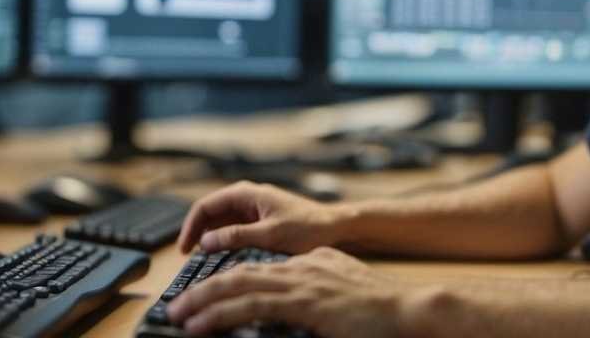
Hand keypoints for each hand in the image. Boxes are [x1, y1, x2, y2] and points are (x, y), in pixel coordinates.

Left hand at [166, 247, 422, 337]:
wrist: (410, 309)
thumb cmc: (385, 312)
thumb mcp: (345, 296)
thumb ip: (320, 298)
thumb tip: (301, 311)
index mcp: (311, 264)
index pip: (258, 270)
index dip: (227, 282)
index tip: (207, 296)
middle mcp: (301, 267)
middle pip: (239, 273)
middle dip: (204, 290)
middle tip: (178, 306)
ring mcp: (300, 282)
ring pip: (236, 287)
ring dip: (202, 302)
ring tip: (178, 315)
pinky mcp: (302, 302)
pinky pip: (249, 307)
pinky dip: (218, 315)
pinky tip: (200, 325)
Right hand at [176, 181, 348, 253]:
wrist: (335, 228)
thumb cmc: (308, 228)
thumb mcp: (270, 235)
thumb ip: (236, 237)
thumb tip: (206, 241)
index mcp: (247, 193)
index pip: (206, 205)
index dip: (191, 226)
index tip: (184, 248)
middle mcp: (247, 197)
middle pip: (210, 213)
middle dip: (197, 232)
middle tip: (188, 256)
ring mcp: (252, 209)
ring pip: (220, 221)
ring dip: (209, 237)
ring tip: (202, 259)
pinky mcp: (259, 220)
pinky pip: (233, 228)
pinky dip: (223, 240)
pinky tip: (221, 256)